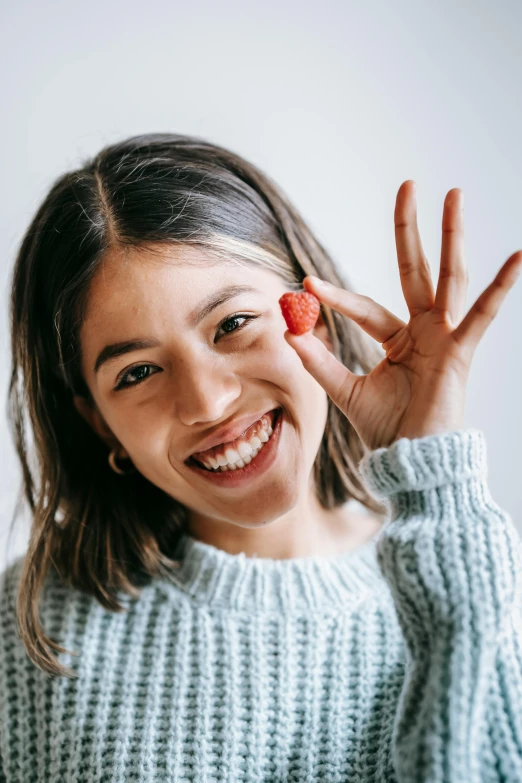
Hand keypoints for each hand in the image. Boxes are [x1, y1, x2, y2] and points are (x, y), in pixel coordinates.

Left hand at [284, 180, 521, 451]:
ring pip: (448, 278)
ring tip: (454, 195)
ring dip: (451, 237)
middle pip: (414, 270)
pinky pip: (483, 314)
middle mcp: (423, 331)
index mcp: (397, 340)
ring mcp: (444, 337)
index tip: (305, 284)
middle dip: (409, 230)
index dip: (335, 297)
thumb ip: (320, 362)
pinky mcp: (460, 351)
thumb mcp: (345, 391)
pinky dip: (501, 286)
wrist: (412, 462)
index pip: (364, 307)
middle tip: (408, 184)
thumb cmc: (386, 430)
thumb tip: (288, 331)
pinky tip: (519, 255)